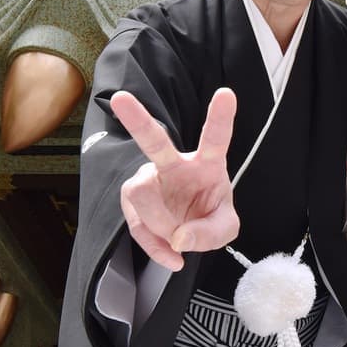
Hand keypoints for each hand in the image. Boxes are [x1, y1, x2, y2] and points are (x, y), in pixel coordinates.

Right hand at [111, 88, 238, 270]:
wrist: (187, 230)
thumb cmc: (209, 216)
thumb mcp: (226, 228)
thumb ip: (211, 233)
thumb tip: (179, 239)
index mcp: (207, 162)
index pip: (216, 138)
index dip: (221, 117)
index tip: (226, 93)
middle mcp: (175, 164)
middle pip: (154, 141)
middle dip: (136, 119)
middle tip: (120, 99)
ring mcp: (149, 178)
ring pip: (141, 196)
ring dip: (161, 225)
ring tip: (178, 237)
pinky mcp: (133, 197)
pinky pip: (136, 224)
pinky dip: (155, 245)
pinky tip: (169, 253)